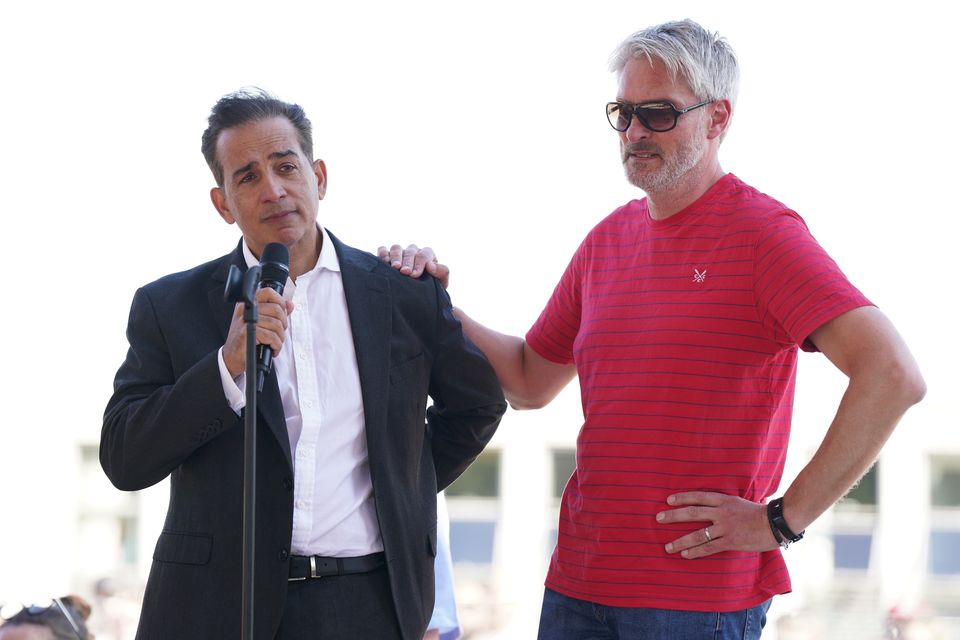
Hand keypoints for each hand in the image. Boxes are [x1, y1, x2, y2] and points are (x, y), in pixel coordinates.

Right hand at [222, 287, 293, 377]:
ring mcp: (245, 320)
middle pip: (276, 309)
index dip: (280, 301)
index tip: (283, 313)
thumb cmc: (248, 338)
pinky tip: (273, 349)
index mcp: (249, 303)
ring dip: (280, 337)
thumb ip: (275, 311)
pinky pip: (270, 336)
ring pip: (276, 324)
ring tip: (276, 343)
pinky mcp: (246, 333)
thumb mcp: (261, 321)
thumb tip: (290, 304)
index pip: (268, 292)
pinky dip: (276, 345)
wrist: (232, 355)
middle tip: (280, 333)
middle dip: (283, 324)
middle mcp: (245, 309)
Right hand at [377, 244, 449, 289]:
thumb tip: (430, 265)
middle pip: (410, 251)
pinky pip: (383, 250)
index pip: (424, 254)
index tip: (414, 275)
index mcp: (427, 256)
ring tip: (394, 268)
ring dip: (395, 257)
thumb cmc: (430, 289)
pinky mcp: (387, 256)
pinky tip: (384, 263)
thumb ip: (442, 272)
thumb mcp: (440, 283)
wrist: (416, 299)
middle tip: (405, 272)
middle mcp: (413, 252)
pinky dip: (383, 254)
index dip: (419, 263)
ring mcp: (400, 254)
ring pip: (396, 248)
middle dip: (407, 261)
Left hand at [655, 491, 779, 558]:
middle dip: (673, 515)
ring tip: (668, 546)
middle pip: (692, 512)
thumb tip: (710, 506)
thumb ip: (724, 504)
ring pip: (697, 534)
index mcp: (724, 500)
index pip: (698, 496)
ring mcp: (725, 527)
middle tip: (658, 518)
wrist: (776, 523)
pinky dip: (696, 551)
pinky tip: (685, 555)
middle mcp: (721, 512)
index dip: (682, 497)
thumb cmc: (758, 513)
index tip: (668, 500)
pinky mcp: (730, 541)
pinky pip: (709, 547)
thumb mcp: (739, 502)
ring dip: (681, 541)